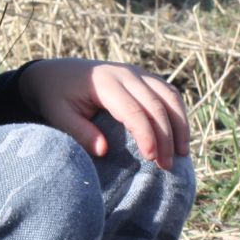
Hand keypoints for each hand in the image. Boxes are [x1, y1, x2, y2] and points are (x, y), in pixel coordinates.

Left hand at [19, 58, 189, 170]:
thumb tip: (104, 150)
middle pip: (157, 105)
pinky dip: (179, 114)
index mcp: (105, 82)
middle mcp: (126, 74)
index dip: (147, 135)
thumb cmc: (57, 98)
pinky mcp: (145, 77)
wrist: (57, 73)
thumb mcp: (58, 115)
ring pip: (170, 97)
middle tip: (167, 165)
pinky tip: (180, 136)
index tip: (151, 159)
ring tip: (182, 154)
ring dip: (180, 125)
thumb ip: (79, 132)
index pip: (134, 110)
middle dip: (166, 137)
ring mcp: (139, 73)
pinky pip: (170, 93)